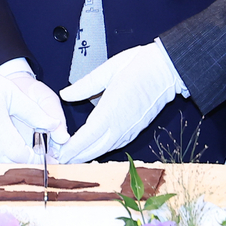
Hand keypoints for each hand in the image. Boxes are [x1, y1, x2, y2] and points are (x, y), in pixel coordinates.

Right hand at [0, 48, 58, 163]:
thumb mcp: (13, 94)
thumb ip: (35, 113)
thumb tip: (55, 125)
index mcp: (2, 135)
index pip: (26, 159)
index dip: (41, 161)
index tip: (52, 159)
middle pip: (15, 168)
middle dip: (31, 166)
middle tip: (43, 159)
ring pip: (0, 169)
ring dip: (15, 166)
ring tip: (28, 157)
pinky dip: (0, 163)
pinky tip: (8, 154)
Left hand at [56, 40, 184, 163]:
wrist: (168, 70)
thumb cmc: (140, 66)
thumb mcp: (108, 69)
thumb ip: (85, 85)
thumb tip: (66, 94)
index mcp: (112, 110)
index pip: (87, 136)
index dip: (71, 148)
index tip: (58, 154)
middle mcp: (121, 125)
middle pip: (94, 149)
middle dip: (75, 156)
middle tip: (57, 159)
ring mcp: (129, 129)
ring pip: (104, 149)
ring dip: (86, 155)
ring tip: (70, 158)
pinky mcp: (135, 129)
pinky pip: (114, 145)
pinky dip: (100, 150)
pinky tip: (91, 150)